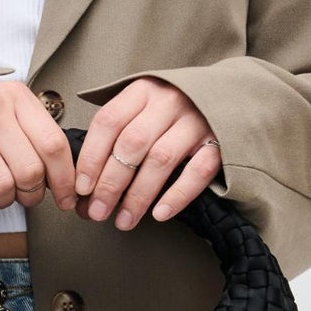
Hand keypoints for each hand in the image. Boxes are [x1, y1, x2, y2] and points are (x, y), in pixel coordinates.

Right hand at [0, 80, 78, 215]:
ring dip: (5, 200)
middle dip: (32, 194)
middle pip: (30, 171)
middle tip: (26, 193)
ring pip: (2, 187)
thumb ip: (38, 133)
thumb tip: (68, 179)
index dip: (65, 179)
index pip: (53, 145)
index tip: (68, 198)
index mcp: (15, 96)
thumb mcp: (11, 107)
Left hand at [73, 76, 220, 229]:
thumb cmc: (171, 110)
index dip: (92, 157)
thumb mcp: (142, 106)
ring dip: (139, 195)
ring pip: (161, 159)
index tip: (82, 188)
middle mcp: (168, 101)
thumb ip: (116, 132)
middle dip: (110, 183)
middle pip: (132, 144)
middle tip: (97, 211)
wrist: (228, 94)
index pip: (109, 121)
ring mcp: (196, 120)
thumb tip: (84, 183)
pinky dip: (178, 194)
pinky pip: (198, 171)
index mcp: (142, 90)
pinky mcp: (220, 141)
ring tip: (124, 220)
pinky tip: (160, 213)